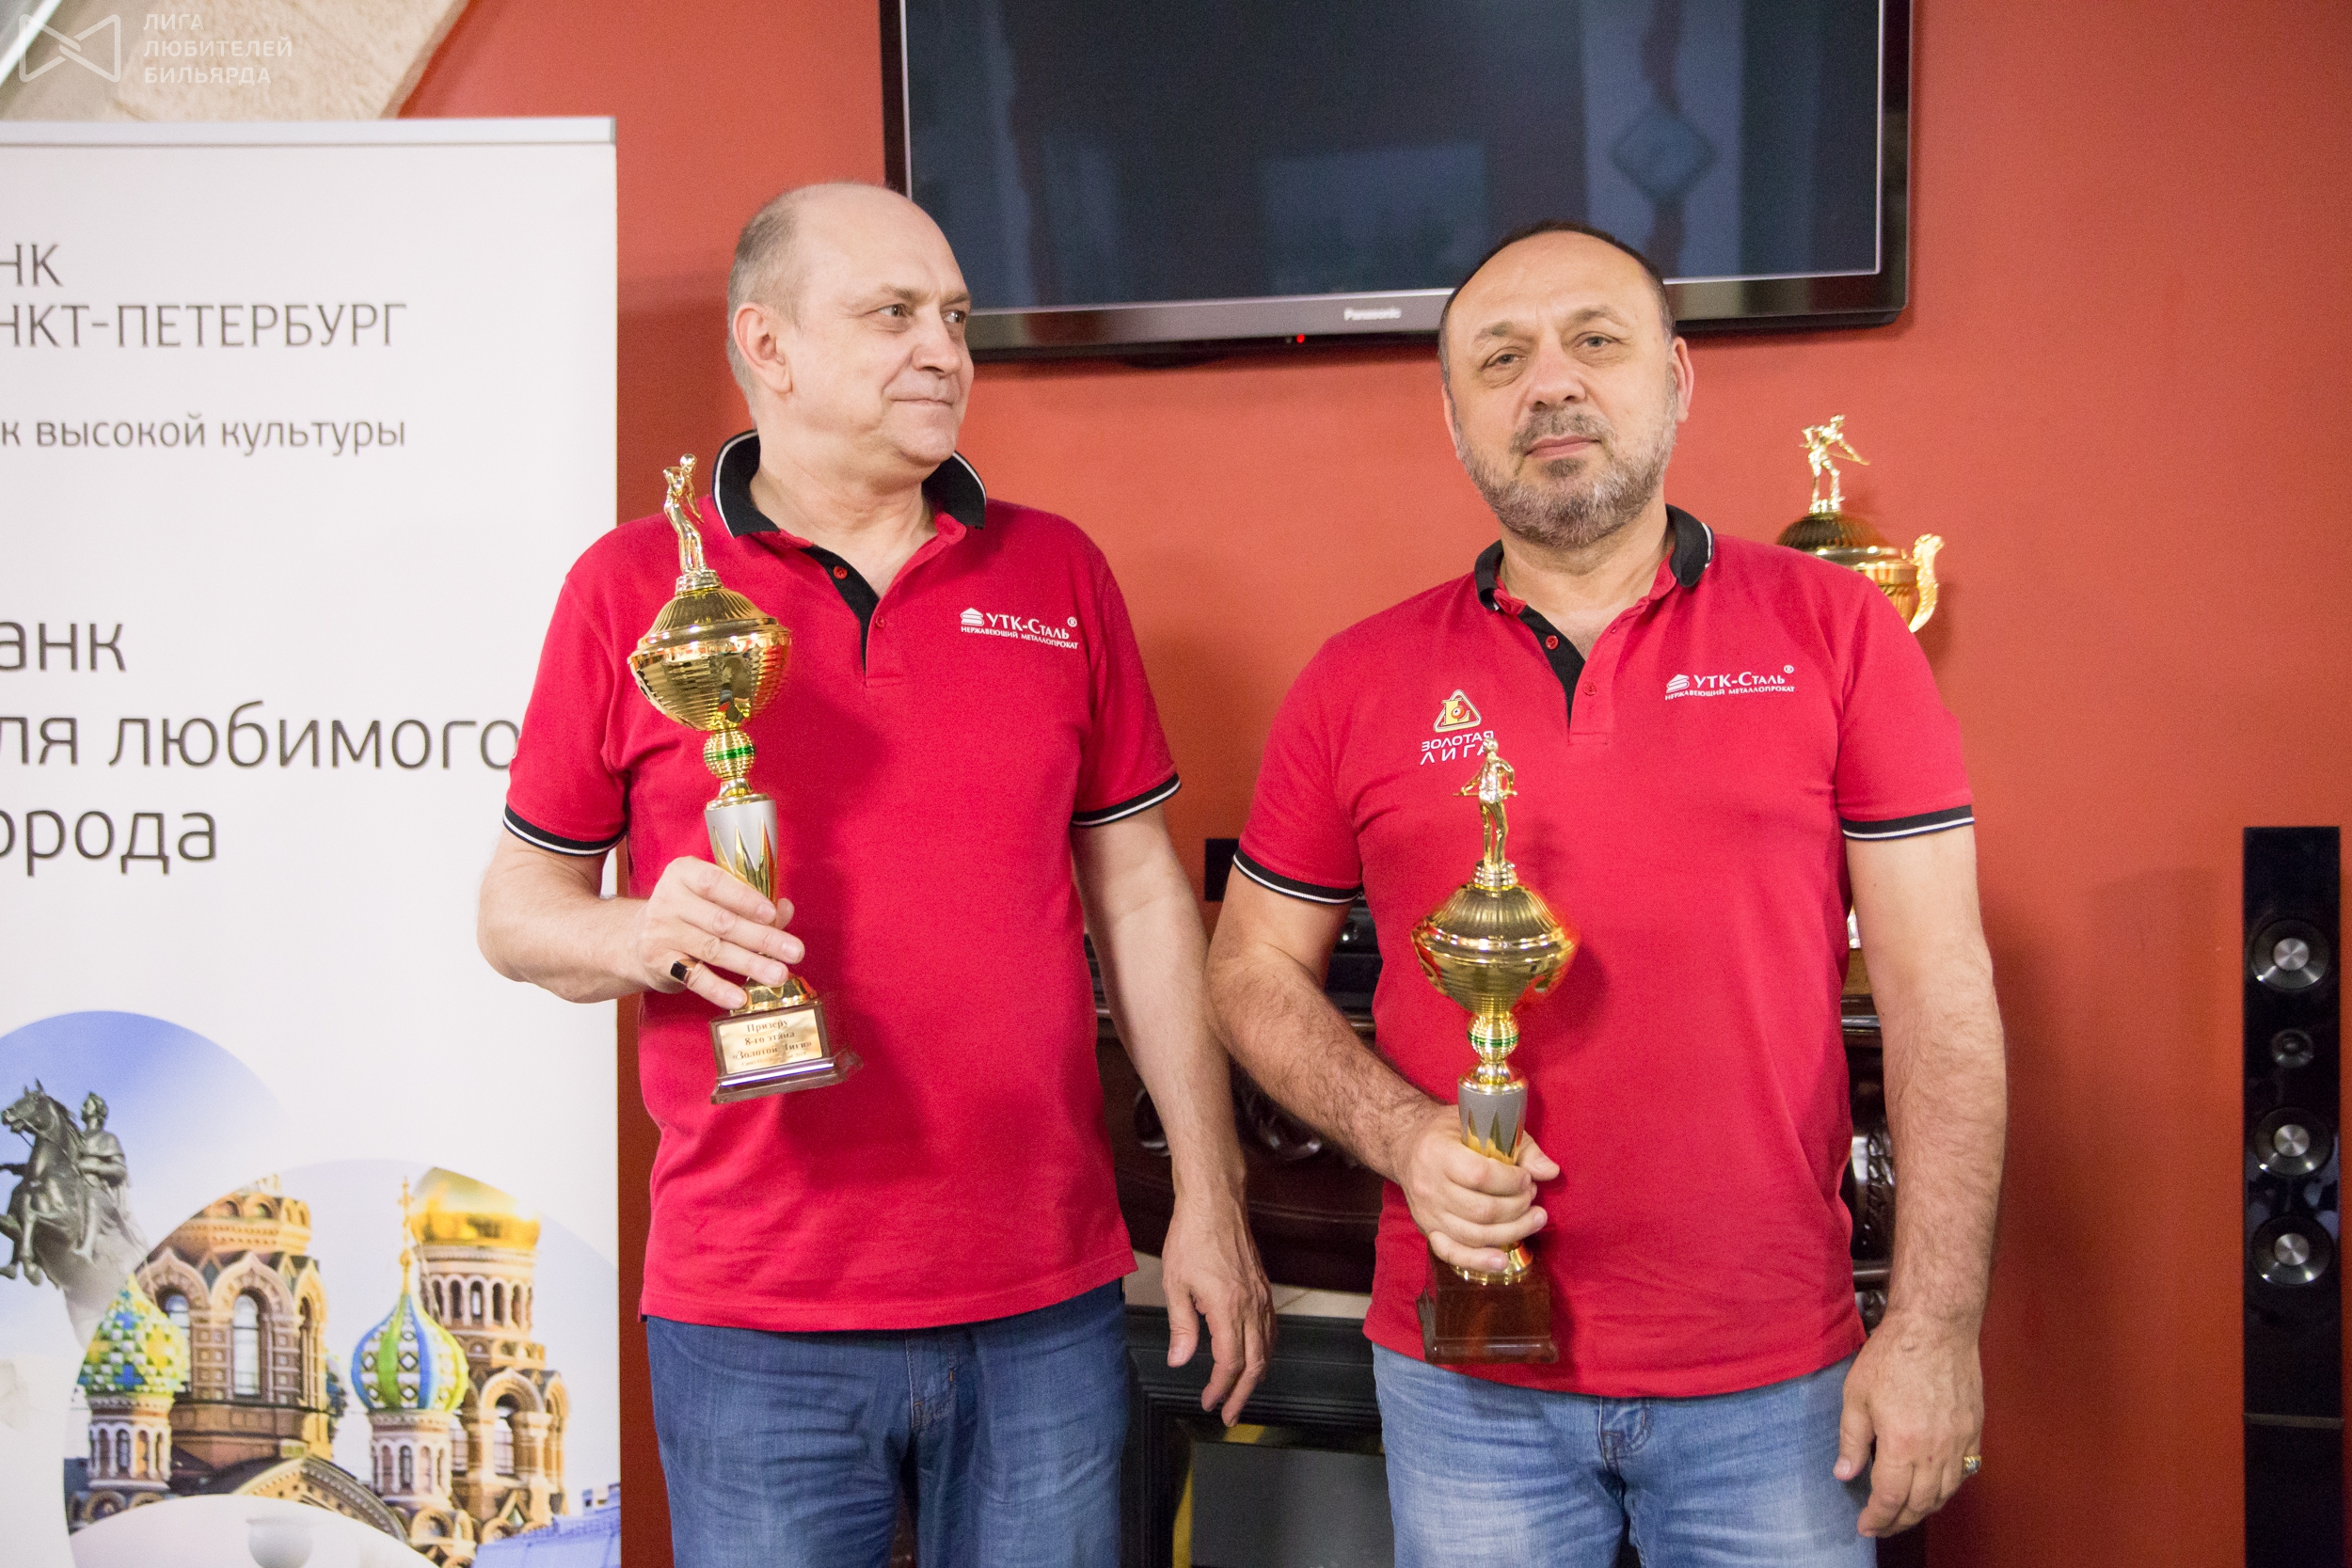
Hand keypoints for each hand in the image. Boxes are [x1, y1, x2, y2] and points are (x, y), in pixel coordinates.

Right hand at [627, 857, 803, 1010]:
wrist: (635, 938)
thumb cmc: (687, 912)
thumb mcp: (711, 898)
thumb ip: (748, 901)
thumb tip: (785, 910)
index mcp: (684, 874)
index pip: (716, 883)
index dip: (745, 899)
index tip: (772, 914)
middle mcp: (669, 900)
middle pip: (722, 922)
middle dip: (762, 938)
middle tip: (793, 951)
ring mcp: (661, 932)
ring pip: (713, 950)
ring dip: (750, 964)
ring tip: (778, 974)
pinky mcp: (658, 962)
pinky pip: (694, 977)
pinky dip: (719, 989)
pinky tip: (741, 997)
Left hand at [1159, 1183, 1273, 1424]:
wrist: (1216, 1203)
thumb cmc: (1192, 1238)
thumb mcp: (1175, 1284)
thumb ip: (1181, 1326)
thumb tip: (1179, 1361)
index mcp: (1228, 1308)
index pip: (1230, 1362)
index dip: (1220, 1387)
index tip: (1208, 1402)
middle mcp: (1251, 1305)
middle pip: (1256, 1362)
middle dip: (1243, 1393)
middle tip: (1229, 1414)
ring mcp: (1261, 1296)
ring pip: (1267, 1347)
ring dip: (1256, 1375)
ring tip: (1241, 1394)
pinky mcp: (1263, 1288)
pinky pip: (1271, 1328)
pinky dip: (1265, 1351)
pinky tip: (1255, 1357)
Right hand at [1390, 1103, 1556, 1275]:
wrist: (1405, 1145)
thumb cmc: (1447, 1133)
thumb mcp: (1479, 1123)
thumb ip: (1518, 1145)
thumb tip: (1549, 1171)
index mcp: (1438, 1153)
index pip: (1479, 1175)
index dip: (1511, 1181)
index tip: (1526, 1177)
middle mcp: (1429, 1186)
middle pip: (1481, 1210)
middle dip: (1517, 1206)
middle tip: (1531, 1195)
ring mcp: (1427, 1212)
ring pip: (1474, 1234)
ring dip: (1512, 1230)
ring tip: (1534, 1218)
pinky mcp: (1427, 1230)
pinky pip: (1452, 1253)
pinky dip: (1478, 1260)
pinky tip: (1501, 1260)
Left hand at [1835, 1311, 1984, 1536]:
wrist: (1936, 1328)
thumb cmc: (1893, 1355)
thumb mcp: (1856, 1395)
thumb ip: (1852, 1440)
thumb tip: (1846, 1473)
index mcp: (1903, 1444)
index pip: (1891, 1498)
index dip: (1877, 1518)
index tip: (1865, 1526)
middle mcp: (1936, 1451)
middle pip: (1921, 1504)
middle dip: (1899, 1521)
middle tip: (1882, 1525)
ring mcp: (1960, 1442)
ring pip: (1946, 1493)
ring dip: (1924, 1510)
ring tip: (1905, 1513)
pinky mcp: (1974, 1431)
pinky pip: (1965, 1473)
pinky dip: (1948, 1489)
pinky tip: (1934, 1488)